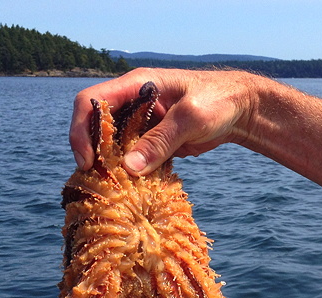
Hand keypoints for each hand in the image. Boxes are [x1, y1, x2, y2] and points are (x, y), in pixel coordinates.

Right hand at [69, 68, 255, 174]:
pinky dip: (127, 171)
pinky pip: (131, 156)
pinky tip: (129, 186)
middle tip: (94, 179)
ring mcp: (141, 123)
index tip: (87, 160)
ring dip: (108, 164)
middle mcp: (132, 102)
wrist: (240, 110)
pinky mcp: (151, 140)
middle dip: (91, 150)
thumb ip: (160, 141)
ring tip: (108, 187)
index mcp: (135, 85)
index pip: (91, 101)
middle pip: (95, 125)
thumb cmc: (218, 100)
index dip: (81, 129)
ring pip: (111, 143)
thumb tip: (129, 169)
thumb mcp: (190, 118)